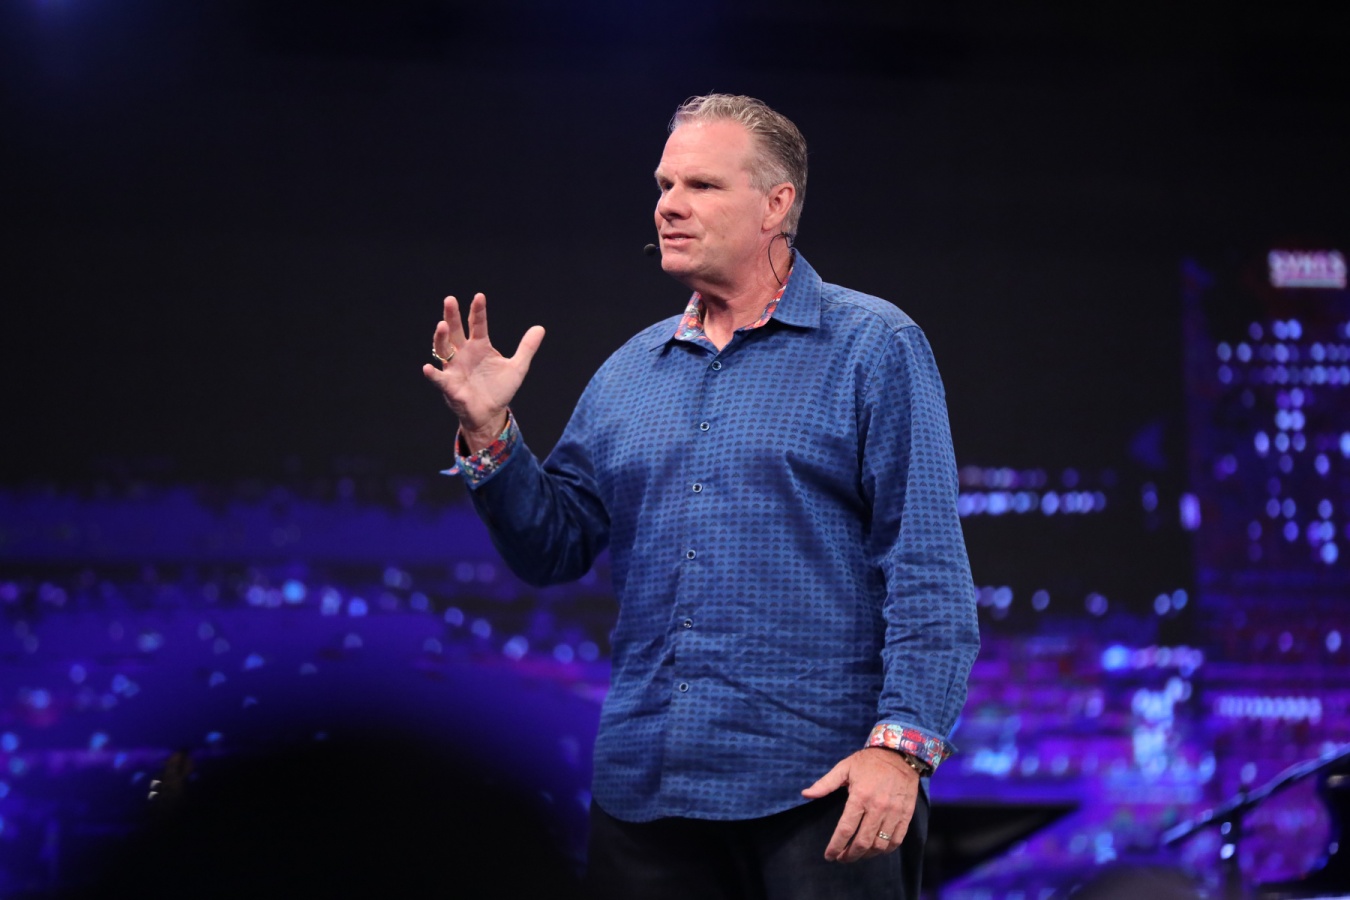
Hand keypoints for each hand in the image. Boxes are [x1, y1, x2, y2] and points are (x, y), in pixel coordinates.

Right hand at [421, 293, 544, 451]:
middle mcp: (464, 353)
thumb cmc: (499, 389)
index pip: (478, 324)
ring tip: (442, 325)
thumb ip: (527, 348)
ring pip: (444, 349)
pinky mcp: (450, 385)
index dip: (478, 311)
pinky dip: (433, 374)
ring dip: (441, 338)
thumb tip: (540, 328)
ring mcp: (455, 368)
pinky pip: (439, 379)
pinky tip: (427, 368)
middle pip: (456, 331)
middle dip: (452, 316)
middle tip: (450, 300)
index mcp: (480, 346)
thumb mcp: (517, 368)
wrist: (491, 413)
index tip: (479, 297)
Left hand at [801, 748, 918, 862]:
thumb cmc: (869, 762)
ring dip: (866, 855)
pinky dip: (886, 850)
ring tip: (857, 854)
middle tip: (842, 858)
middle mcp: (878, 808)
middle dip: (850, 855)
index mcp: (860, 797)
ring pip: (880, 845)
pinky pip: (897, 840)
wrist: (900, 755)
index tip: (829, 856)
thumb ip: (825, 784)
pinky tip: (876, 849)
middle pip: (862, 842)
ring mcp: (894, 813)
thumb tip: (805, 794)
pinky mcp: (906, 815)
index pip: (845, 829)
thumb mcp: (844, 767)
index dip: (836, 846)